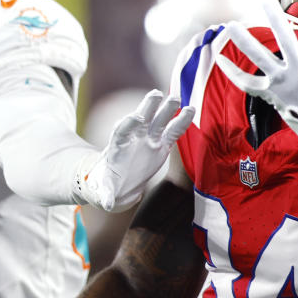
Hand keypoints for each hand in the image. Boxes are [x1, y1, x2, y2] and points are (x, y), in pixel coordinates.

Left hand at [76, 89, 193, 211]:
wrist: (121, 183)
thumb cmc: (110, 184)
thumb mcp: (105, 191)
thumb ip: (106, 195)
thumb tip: (106, 203)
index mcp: (118, 146)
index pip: (122, 130)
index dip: (128, 123)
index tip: (136, 116)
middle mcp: (134, 138)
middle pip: (141, 117)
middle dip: (147, 106)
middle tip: (156, 94)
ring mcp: (149, 139)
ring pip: (158, 121)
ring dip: (167, 109)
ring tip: (177, 98)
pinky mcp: (161, 144)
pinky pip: (172, 131)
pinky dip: (181, 122)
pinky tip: (191, 111)